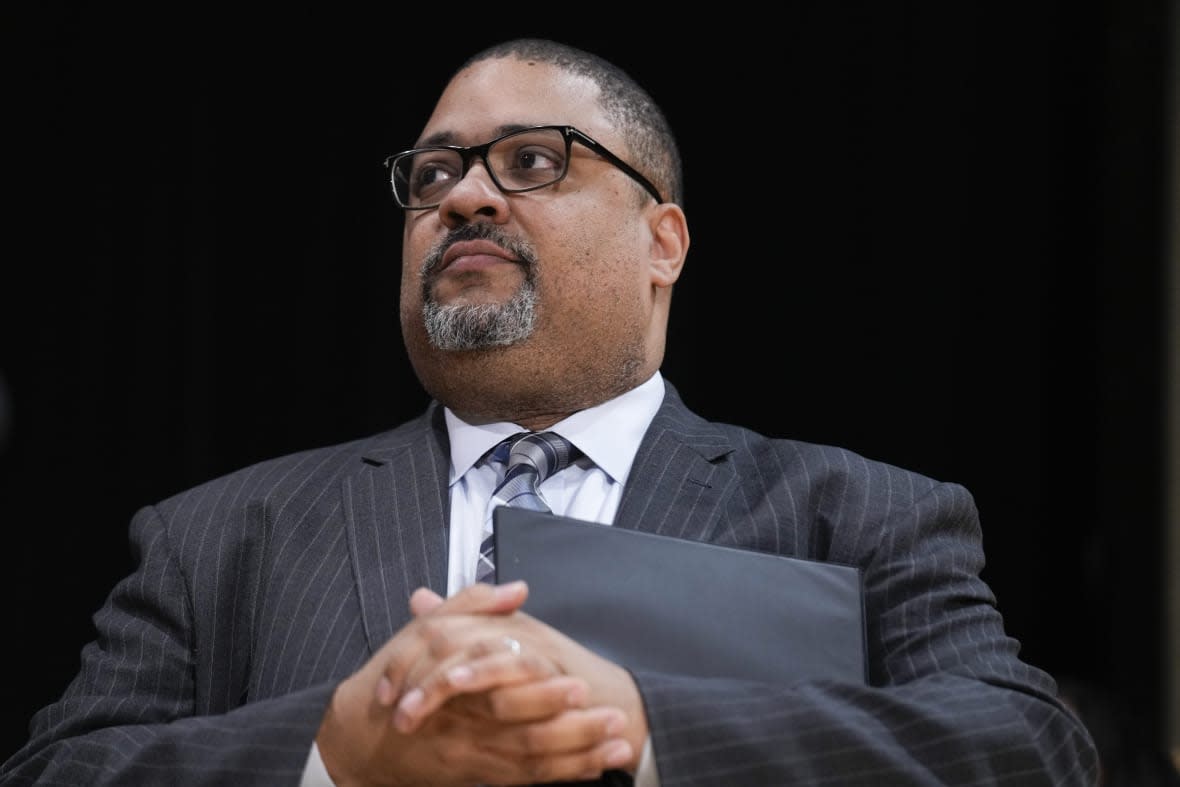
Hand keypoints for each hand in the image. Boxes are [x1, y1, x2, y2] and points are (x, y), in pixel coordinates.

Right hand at [315, 581, 634, 786]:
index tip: (582, 685)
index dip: (545, 694)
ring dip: (580, 757)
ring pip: (532, 764)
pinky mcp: (475, 778)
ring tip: (620, 747)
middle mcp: (465, 730)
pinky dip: (561, 774)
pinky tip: (593, 767)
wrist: (359, 739)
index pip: (504, 695)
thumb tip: (516, 588)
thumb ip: (471, 604)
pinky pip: (524, 781)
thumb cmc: (393, 682)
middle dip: (576, 731)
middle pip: (526, 737)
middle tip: (616, 718)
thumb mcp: (424, 633)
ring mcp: (472, 759)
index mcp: (454, 689)